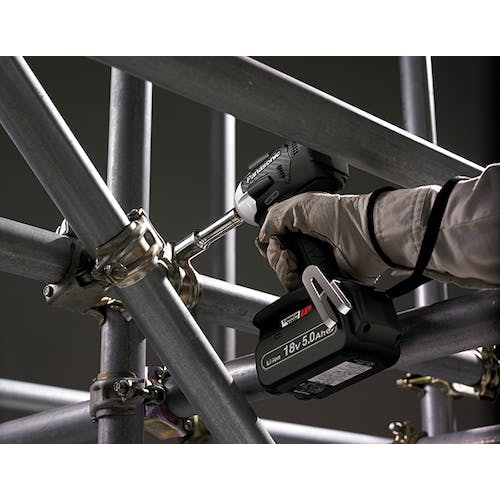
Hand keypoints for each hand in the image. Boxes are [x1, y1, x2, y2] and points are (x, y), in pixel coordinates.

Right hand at [255, 192, 387, 289]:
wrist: (363, 234)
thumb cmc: (340, 215)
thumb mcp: (298, 205)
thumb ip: (273, 218)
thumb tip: (262, 235)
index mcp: (301, 228)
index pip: (273, 242)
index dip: (269, 244)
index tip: (274, 242)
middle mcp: (307, 247)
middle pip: (275, 261)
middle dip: (275, 257)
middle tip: (286, 251)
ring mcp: (314, 265)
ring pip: (284, 277)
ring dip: (283, 270)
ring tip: (294, 261)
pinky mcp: (322, 282)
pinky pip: (299, 290)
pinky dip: (295, 284)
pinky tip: (301, 274)